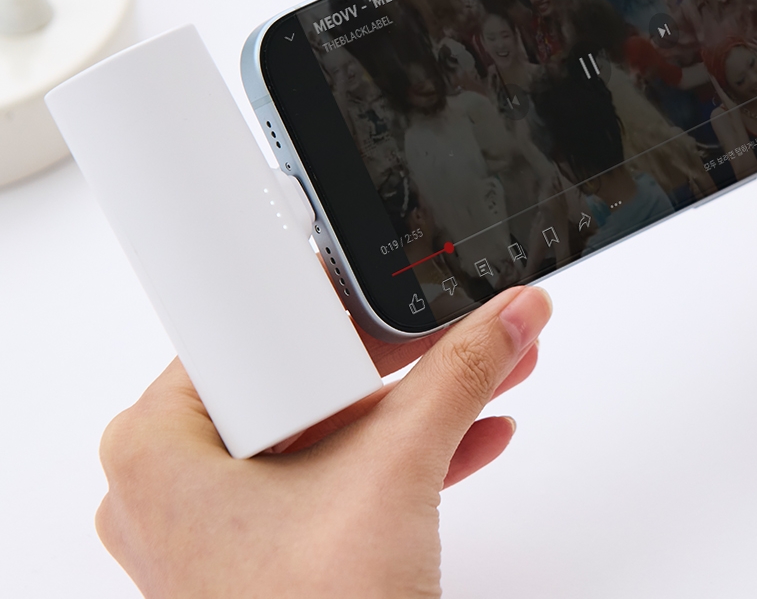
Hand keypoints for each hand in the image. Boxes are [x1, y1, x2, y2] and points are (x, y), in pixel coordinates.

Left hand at [95, 287, 551, 598]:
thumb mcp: (397, 469)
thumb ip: (461, 375)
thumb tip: (508, 316)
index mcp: (159, 441)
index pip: (259, 329)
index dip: (342, 308)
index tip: (396, 291)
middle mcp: (175, 481)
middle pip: (308, 378)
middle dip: (404, 361)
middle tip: (453, 330)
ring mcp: (218, 524)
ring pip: (332, 430)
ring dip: (418, 406)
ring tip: (488, 374)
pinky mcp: (263, 555)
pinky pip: (336, 479)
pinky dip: (401, 458)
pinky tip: (472, 433)